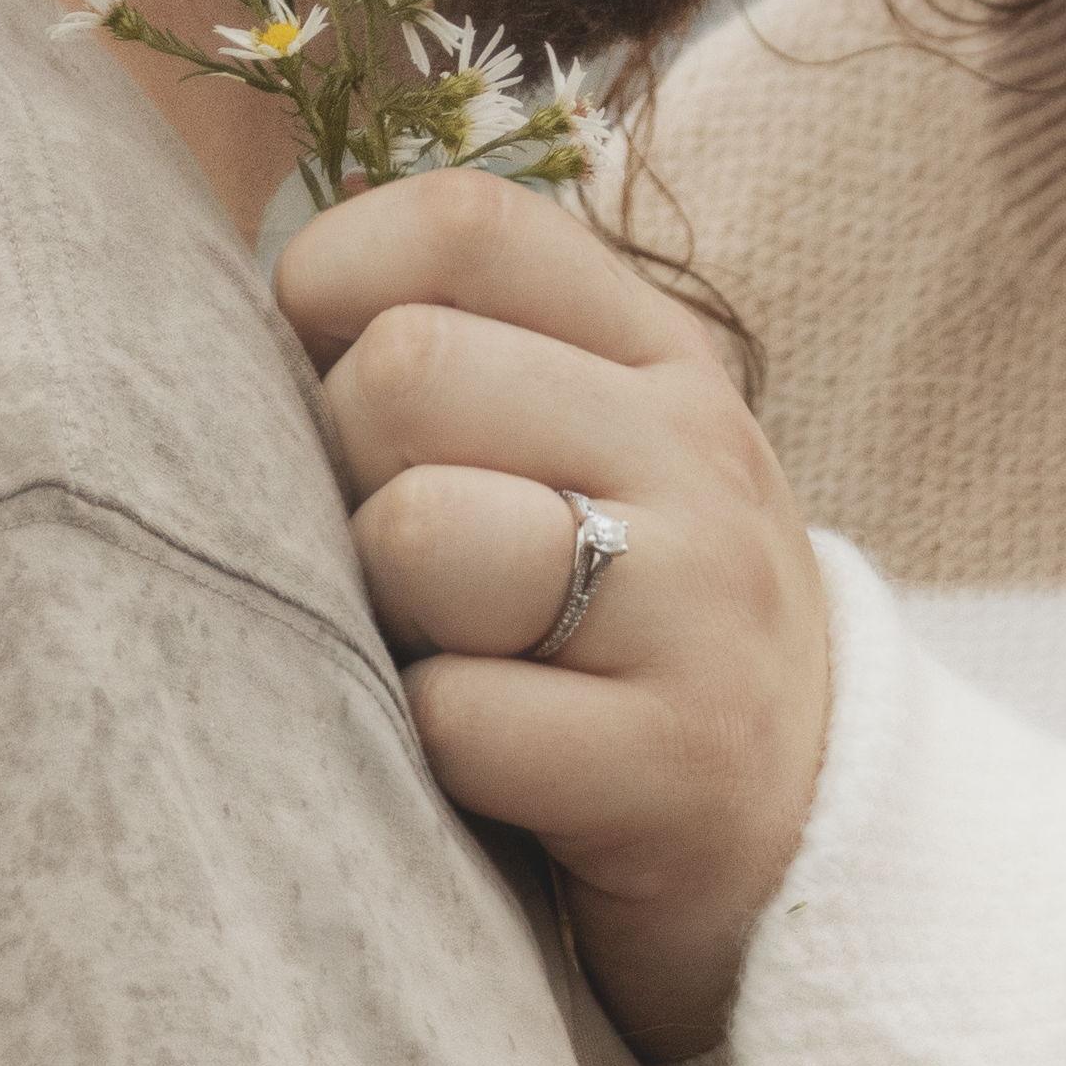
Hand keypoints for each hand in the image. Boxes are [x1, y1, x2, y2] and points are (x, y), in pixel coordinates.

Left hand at [278, 169, 835, 1065]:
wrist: (824, 840)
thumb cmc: (631, 636)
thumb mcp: (601, 463)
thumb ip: (468, 366)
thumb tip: (241, 312)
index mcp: (663, 360)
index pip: (465, 226)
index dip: (336, 282)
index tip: (322, 379)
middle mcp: (695, 457)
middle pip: (409, 370)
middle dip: (338, 468)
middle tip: (385, 561)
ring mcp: (699, 609)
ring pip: (421, 531)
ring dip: (379, 611)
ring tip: (435, 653)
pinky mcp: (677, 766)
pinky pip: (453, 718)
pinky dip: (423, 749)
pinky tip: (482, 761)